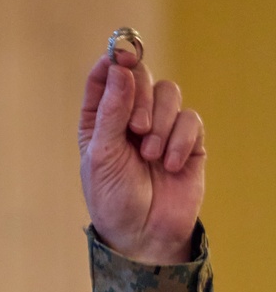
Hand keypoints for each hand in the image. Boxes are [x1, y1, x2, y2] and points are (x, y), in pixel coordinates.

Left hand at [78, 45, 204, 262]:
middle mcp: (129, 116)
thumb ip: (111, 110)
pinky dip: (180, 140)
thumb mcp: (102, 155)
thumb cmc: (114, 199)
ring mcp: (160, 127)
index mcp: (100, 117)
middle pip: (140, 75)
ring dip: (161, 123)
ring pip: (169, 92)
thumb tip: (120, 68)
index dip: (114, 60)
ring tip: (149, 156)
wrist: (143, 236)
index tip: (122, 56)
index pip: (106, 74)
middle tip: (136, 128)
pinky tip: (170, 165)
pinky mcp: (188, 141)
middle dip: (140, 97)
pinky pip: (191, 119)